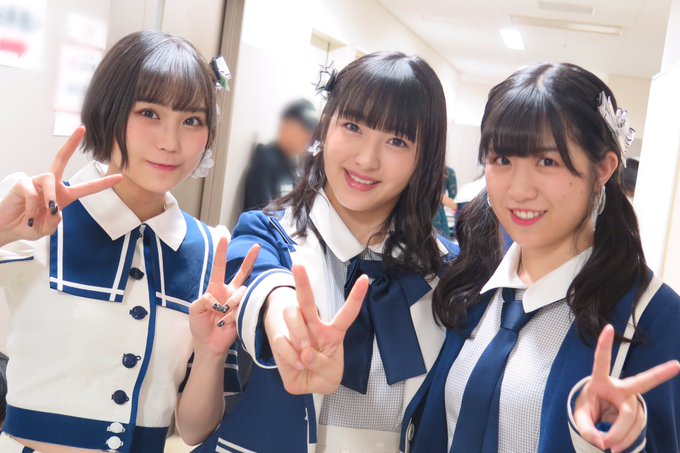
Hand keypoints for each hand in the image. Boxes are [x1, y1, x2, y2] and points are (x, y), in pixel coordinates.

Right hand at [0, 127, 122, 243]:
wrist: (7, 228)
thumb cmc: (28, 226)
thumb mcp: (46, 229)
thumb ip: (54, 223)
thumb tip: (56, 209)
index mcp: (63, 195)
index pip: (86, 188)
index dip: (103, 183)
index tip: (120, 177)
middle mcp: (51, 184)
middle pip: (61, 159)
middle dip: (71, 143)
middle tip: (82, 129)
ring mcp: (36, 182)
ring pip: (50, 180)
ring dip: (49, 197)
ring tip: (41, 213)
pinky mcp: (22, 183)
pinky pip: (32, 192)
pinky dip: (31, 208)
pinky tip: (27, 215)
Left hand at [189, 236, 259, 357]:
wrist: (209, 345)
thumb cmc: (200, 327)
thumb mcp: (194, 311)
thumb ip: (202, 300)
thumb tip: (216, 297)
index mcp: (215, 289)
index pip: (219, 267)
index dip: (221, 252)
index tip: (224, 237)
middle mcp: (229, 292)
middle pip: (242, 272)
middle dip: (249, 259)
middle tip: (257, 246)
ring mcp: (238, 302)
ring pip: (241, 292)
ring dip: (230, 304)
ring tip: (222, 318)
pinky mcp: (244, 311)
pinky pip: (243, 306)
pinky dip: (233, 314)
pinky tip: (227, 323)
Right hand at [265, 265, 368, 394]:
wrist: (304, 384)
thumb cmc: (322, 373)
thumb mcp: (330, 375)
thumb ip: (322, 364)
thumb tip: (305, 353)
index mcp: (333, 332)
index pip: (347, 313)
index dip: (356, 297)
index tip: (364, 278)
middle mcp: (314, 326)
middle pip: (307, 301)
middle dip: (302, 282)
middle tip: (298, 266)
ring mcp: (297, 331)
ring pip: (292, 315)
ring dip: (298, 336)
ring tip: (304, 355)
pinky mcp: (281, 339)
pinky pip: (282, 340)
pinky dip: (290, 355)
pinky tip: (296, 363)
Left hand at [574, 324, 679, 451]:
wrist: (598, 415)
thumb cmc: (589, 407)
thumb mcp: (580, 415)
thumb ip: (585, 428)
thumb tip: (600, 441)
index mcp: (600, 380)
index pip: (601, 361)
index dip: (604, 345)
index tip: (608, 327)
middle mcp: (620, 387)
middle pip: (640, 384)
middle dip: (659, 374)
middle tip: (677, 365)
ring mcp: (632, 400)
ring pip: (631, 419)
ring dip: (619, 436)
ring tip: (607, 447)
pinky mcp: (637, 413)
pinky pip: (635, 429)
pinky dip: (624, 441)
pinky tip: (616, 448)